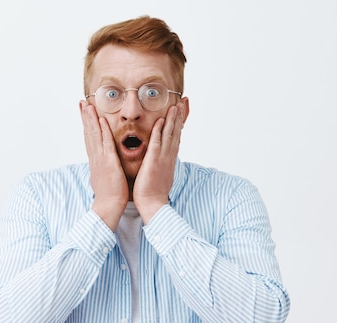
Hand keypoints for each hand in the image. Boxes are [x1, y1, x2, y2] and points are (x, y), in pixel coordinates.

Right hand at [80, 100, 127, 230]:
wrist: (108, 207)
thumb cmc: (110, 195)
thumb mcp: (106, 177)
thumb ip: (105, 168)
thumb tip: (104, 164)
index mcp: (96, 161)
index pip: (90, 138)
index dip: (86, 124)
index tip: (84, 112)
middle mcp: (95, 157)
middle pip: (88, 133)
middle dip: (85, 117)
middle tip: (81, 102)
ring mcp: (100, 159)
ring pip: (94, 135)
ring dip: (90, 119)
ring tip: (87, 105)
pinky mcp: (108, 163)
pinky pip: (105, 143)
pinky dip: (102, 131)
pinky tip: (101, 120)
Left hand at [133, 102, 185, 222]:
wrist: (153, 205)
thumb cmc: (153, 192)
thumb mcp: (159, 175)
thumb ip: (160, 164)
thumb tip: (160, 160)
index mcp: (169, 160)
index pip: (176, 138)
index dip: (179, 124)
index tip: (181, 112)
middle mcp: (168, 157)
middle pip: (176, 133)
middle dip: (179, 117)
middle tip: (183, 103)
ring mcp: (162, 159)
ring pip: (170, 135)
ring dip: (173, 120)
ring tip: (176, 106)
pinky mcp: (154, 162)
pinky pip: (157, 143)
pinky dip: (160, 131)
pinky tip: (161, 121)